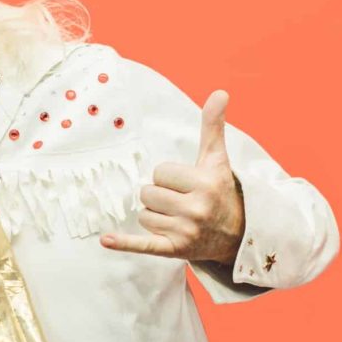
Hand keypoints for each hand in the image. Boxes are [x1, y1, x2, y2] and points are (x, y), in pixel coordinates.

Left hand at [100, 89, 245, 264]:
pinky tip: (105, 239)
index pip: (160, 173)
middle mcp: (196, 208)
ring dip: (155, 216)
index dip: (168, 177)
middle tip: (182, 203)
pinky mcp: (174, 249)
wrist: (236, 235)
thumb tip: (219, 92)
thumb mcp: (217, 159)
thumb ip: (213, 126)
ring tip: (179, 218)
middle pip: (149, 193)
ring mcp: (185, 231)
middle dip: (160, 196)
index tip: (186, 185)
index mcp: (204, 183)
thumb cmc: (219, 191)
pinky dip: (124, 243)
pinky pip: (143, 244)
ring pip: (144, 214)